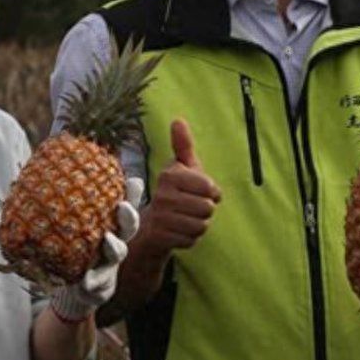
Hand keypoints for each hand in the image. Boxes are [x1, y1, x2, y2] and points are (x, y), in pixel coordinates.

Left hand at [50, 177, 142, 321]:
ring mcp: (110, 264)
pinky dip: (93, 282)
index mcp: (111, 226)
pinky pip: (99, 284)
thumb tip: (71, 172)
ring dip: (114, 246)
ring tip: (108, 240)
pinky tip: (85, 281)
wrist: (77, 287)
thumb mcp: (79, 227)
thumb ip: (82, 204)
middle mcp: (115, 242)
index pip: (125, 206)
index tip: (133, 182)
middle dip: (128, 216)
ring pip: (118, 253)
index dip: (132, 195)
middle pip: (129, 227)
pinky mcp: (100, 285)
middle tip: (122, 207)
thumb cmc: (80, 249)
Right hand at [136, 118, 220, 258]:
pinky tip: (178, 232)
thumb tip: (178, 119)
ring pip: (201, 225)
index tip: (200, 193)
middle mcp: (163, 195)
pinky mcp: (161, 237)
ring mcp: (161, 217)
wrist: (148, 227)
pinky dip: (189, 238)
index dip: (211, 193)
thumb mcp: (180, 169)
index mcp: (170, 175)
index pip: (209, 187)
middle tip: (190, 208)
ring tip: (184, 219)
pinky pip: (192, 240)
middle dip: (204, 211)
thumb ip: (183, 146)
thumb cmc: (173, 194)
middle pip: (207, 208)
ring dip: (198, 225)